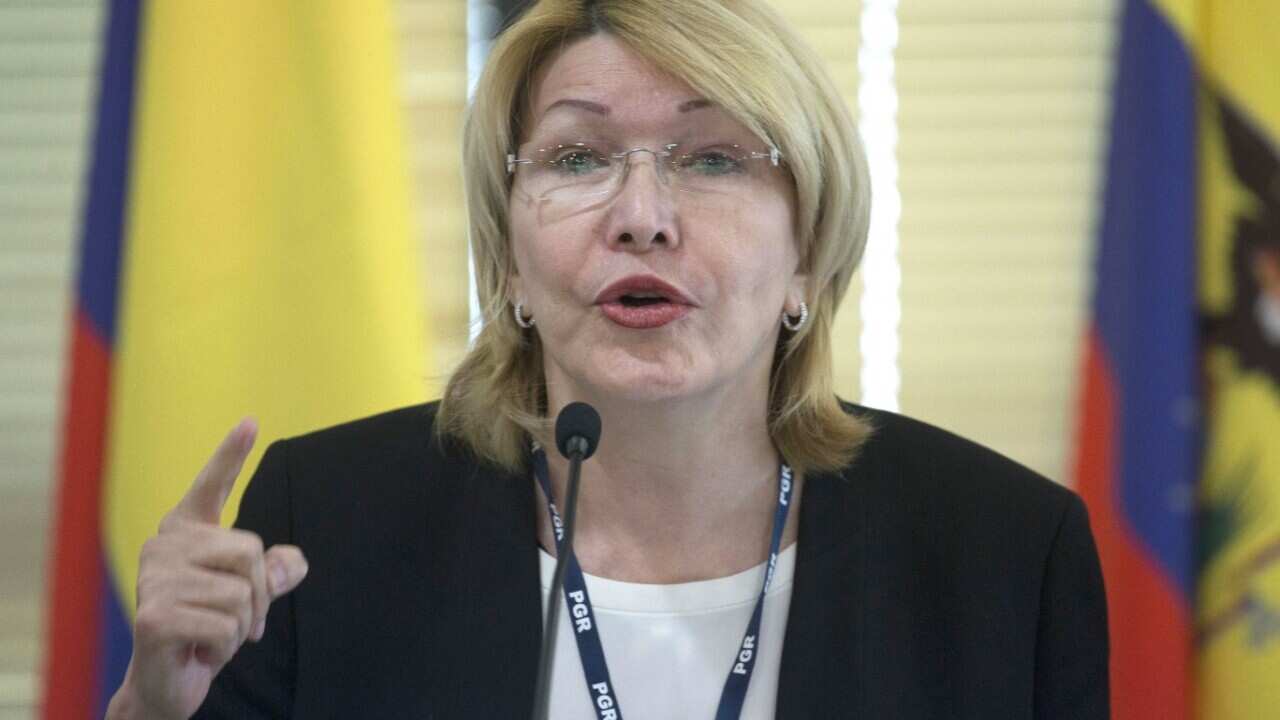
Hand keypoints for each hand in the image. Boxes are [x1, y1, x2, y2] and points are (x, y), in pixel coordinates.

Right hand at [108, 419, 307, 719]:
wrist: (165, 681)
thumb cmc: (205, 631)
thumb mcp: (246, 597)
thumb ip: (272, 573)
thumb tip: (294, 563)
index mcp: (186, 532)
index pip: (211, 486)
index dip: (230, 454)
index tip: (251, 421)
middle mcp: (163, 545)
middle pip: (250, 551)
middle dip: (259, 596)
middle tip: (239, 622)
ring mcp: (154, 579)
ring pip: (242, 594)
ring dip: (241, 628)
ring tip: (212, 637)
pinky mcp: (155, 616)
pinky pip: (227, 625)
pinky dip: (226, 648)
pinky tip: (200, 652)